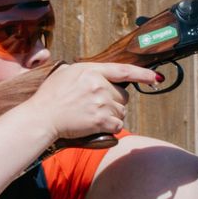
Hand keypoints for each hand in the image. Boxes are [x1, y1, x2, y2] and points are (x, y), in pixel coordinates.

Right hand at [23, 62, 159, 139]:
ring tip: (93, 116)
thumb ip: (84, 71)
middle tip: (97, 106)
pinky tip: (98, 126)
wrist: (41, 117)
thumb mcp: (65, 73)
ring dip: (112, 116)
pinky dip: (111, 128)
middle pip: (124, 95)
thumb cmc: (49, 96)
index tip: (156, 77)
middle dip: (115, 102)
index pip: (123, 70)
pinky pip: (117, 125)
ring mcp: (101, 102)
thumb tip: (95, 73)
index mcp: (91, 70)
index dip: (142, 74)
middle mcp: (99, 85)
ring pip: (121, 111)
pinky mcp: (100, 120)